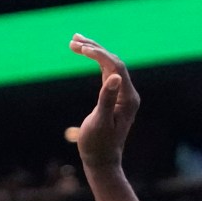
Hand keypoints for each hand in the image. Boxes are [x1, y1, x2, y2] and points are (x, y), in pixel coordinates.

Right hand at [68, 35, 138, 168]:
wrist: (102, 161)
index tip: (80, 48)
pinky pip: (107, 74)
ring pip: (110, 66)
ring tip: (74, 41)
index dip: (99, 55)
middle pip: (114, 62)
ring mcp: (123, 95)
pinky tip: (85, 54)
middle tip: (73, 39)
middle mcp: (128, 94)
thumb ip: (107, 99)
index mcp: (128, 99)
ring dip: (93, 52)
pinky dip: (95, 63)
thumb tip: (116, 77)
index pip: (116, 67)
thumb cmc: (98, 144)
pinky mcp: (115, 98)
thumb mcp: (100, 122)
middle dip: (94, 48)